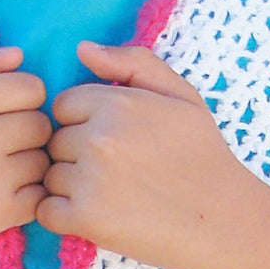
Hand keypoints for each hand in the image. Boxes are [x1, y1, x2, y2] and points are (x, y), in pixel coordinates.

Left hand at [38, 41, 269, 268]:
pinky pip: (46, 210)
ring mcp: (90, 180)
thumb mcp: (181, 95)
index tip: (114, 141)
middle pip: (55, 141)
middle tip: (119, 171)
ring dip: (70, 186)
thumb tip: (82, 49)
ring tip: (113, 194)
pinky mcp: (86, 219)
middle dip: (77, 154)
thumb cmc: (203, 155)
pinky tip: (96, 215)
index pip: (64, 105)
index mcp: (117, 104)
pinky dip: (63, 216)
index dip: (85, 123)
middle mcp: (99, 139)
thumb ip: (133, 63)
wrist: (223, 219)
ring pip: (50, 175)